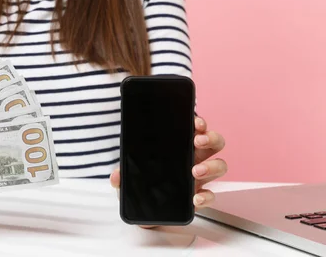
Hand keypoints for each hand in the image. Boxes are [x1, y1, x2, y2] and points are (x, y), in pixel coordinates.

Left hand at [109, 116, 226, 226]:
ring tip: (195, 171)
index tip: (195, 122)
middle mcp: (193, 159)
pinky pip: (212, 194)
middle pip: (214, 143)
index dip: (199, 123)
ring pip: (219, 165)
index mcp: (178, 148)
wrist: (145, 213)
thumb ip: (122, 175)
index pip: (194, 130)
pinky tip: (196, 198)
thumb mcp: (127, 178)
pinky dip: (207, 196)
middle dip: (210, 138)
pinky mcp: (199, 197)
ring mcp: (198, 178)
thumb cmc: (141, 187)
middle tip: (198, 140)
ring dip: (211, 165)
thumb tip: (115, 176)